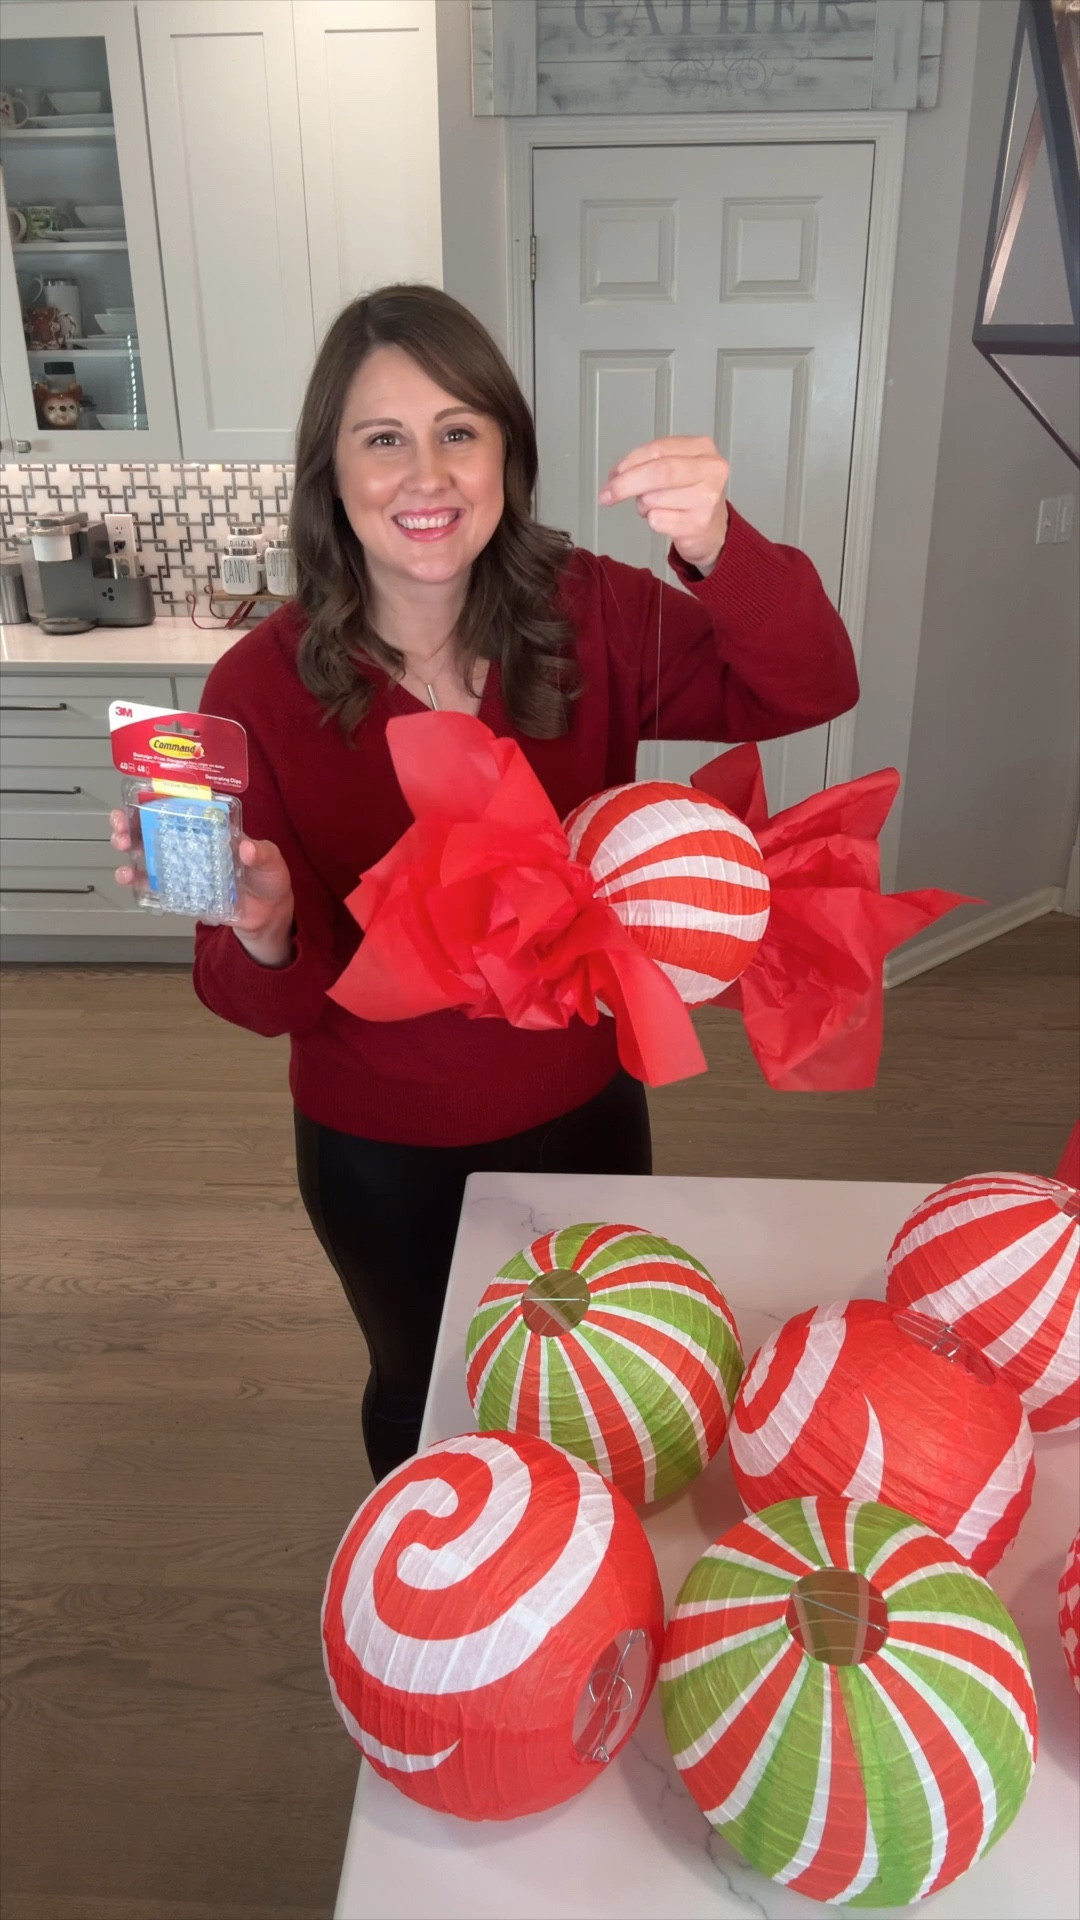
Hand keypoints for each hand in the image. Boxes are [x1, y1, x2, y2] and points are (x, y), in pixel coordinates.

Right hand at [109, 810, 295, 966]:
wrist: (269, 914)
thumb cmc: (269, 879)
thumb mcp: (271, 860)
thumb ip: (262, 852)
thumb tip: (247, 847)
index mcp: (211, 829)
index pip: (180, 809)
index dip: (156, 802)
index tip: (137, 800)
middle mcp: (193, 845)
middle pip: (156, 830)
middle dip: (132, 826)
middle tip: (121, 827)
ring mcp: (186, 869)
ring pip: (150, 856)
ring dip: (131, 852)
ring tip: (122, 852)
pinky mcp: (183, 892)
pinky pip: (157, 887)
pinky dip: (142, 883)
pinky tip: (132, 880)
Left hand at [598, 435, 729, 572]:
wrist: (713, 531)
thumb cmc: (690, 496)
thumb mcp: (677, 468)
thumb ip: (650, 463)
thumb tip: (616, 475)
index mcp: (703, 448)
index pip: (658, 449)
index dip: (630, 461)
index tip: (613, 474)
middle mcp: (710, 470)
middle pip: (658, 472)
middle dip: (625, 484)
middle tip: (606, 494)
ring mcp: (707, 498)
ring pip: (653, 498)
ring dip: (643, 505)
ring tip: (657, 507)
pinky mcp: (698, 523)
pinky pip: (657, 520)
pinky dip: (652, 521)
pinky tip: (667, 520)